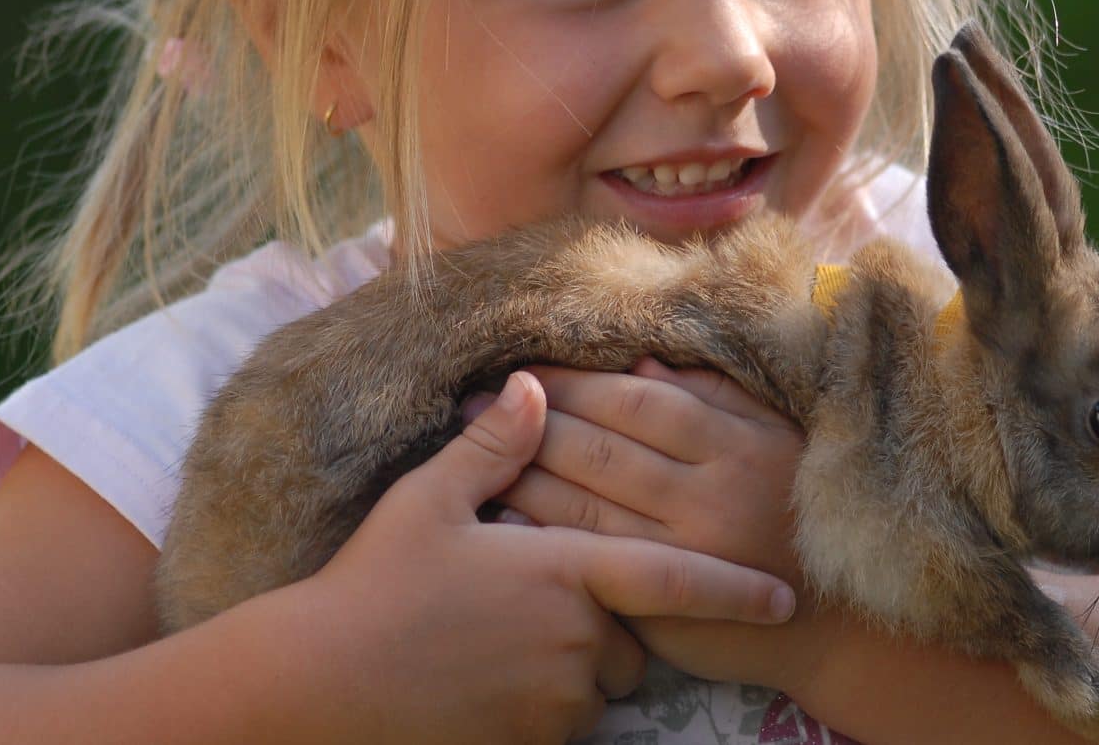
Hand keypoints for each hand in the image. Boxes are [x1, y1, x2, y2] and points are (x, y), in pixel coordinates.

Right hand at [298, 371, 796, 743]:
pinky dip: (548, 707)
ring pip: (600, 687)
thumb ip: (496, 447)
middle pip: (633, 640)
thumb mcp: (429, 502)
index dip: (734, 590)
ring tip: (510, 643)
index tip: (784, 598)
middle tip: (548, 604)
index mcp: (563, 571)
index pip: (674, 579)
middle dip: (611, 625)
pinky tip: (496, 681)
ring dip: (579, 668)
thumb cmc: (371, 586)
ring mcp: (552, 701)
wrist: (314, 686)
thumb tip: (535, 387)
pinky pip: (565, 727)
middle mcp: (573, 640)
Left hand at [486, 360, 836, 691]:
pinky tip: (499, 515)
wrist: (842, 620)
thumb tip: (642, 367)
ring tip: (470, 449)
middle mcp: (705, 496)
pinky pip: (586, 559)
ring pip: (584, 503)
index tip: (525, 371)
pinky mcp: (662, 604)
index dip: (575, 384)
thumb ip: (715, 397)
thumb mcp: (777, 437)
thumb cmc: (804, 513)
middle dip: (530, 420)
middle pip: (600, 448)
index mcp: (733, 445)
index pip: (636, 401)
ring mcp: (680, 553)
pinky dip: (539, 535)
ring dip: (520, 472)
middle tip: (470, 402)